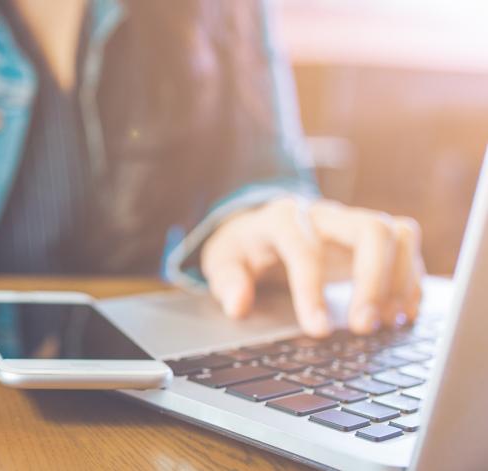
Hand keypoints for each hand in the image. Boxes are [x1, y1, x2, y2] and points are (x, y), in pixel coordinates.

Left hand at [201, 197, 423, 336]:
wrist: (258, 227)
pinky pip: (406, 247)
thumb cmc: (243, 248)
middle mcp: (324, 214)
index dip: (312, 291)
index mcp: (282, 218)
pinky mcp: (373, 238)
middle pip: (369, 230)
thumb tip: (238, 305)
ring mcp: (352, 222)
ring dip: (400, 281)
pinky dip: (412, 281)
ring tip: (387, 322)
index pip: (304, 249)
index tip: (318, 330)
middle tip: (363, 327)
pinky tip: (402, 314)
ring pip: (397, 234)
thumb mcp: (221, 261)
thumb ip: (227, 281)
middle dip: (374, 281)